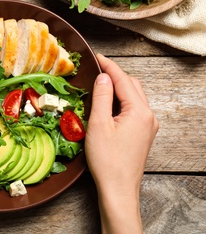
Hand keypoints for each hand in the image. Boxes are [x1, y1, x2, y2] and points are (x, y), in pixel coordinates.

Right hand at [85, 54, 158, 233]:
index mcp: (139, 111)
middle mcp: (148, 116)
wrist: (119, 189)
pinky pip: (134, 109)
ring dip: (119, 88)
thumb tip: (103, 77)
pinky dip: (122, 101)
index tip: (97, 56)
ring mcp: (148, 126)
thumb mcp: (98, 124)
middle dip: (115, 75)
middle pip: (132, 85)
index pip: (123, 79)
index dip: (109, 66)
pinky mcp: (144, 134)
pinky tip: (109, 104)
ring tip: (100, 85)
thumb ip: (101, 97)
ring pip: (134, 97)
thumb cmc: (107, 160)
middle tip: (96, 69)